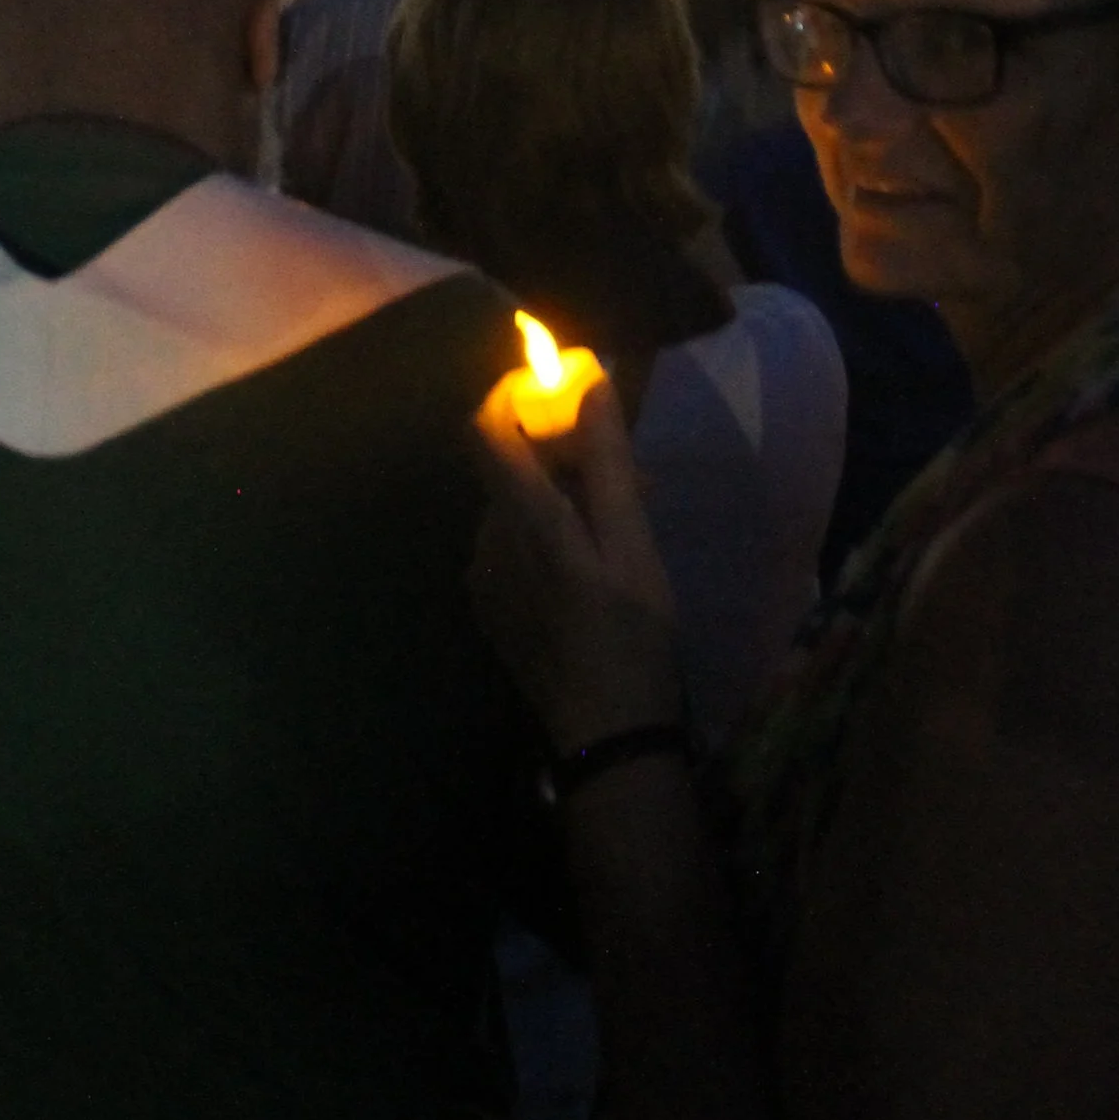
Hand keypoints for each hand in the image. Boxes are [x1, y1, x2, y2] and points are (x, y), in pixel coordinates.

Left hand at [470, 374, 684, 755]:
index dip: (513, 392)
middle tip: (633, 477)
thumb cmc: (633, 637)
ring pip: (515, 508)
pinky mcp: (493, 609)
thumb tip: (587, 380)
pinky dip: (550, 534)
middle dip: (564, 453)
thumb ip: (606, 463)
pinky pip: (513, 546)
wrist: (608, 739)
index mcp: (520, 521)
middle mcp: (486, 543)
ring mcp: (484, 581)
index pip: (484, 427)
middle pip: (508, 467)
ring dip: (562, 496)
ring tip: (625, 527)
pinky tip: (596, 566)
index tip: (563, 386)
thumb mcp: (633, 546)